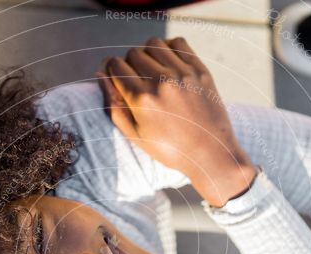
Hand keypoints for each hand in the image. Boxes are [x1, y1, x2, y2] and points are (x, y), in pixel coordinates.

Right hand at [95, 37, 258, 206]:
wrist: (210, 153)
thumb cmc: (169, 149)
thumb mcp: (135, 135)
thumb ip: (114, 105)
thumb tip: (100, 75)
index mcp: (142, 99)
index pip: (115, 65)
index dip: (111, 69)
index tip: (115, 76)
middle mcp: (161, 82)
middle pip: (133, 53)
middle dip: (129, 64)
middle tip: (136, 79)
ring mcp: (182, 74)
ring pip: (153, 44)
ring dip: (148, 53)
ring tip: (152, 70)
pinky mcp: (199, 70)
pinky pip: (178, 43)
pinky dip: (169, 48)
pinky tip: (168, 63)